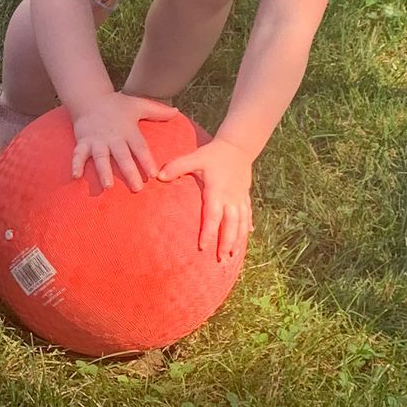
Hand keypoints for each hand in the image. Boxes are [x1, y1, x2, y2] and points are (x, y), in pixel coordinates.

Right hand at [70, 91, 179, 192]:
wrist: (90, 98)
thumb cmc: (116, 104)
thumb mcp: (138, 105)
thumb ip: (157, 111)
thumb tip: (177, 113)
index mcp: (128, 130)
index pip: (139, 147)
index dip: (146, 160)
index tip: (153, 174)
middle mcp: (113, 137)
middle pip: (122, 156)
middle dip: (129, 172)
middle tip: (137, 188)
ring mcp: (97, 141)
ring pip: (101, 158)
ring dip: (104, 171)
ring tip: (108, 185)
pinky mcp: (83, 142)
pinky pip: (79, 154)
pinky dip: (76, 164)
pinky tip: (76, 176)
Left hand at [160, 133, 253, 263]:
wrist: (238, 146)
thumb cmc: (213, 154)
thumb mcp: (195, 157)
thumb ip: (177, 166)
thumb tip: (158, 176)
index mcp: (217, 191)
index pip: (213, 215)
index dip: (209, 232)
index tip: (203, 246)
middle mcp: (230, 197)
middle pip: (231, 224)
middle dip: (227, 242)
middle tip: (222, 259)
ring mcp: (239, 198)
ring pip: (241, 222)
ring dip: (238, 239)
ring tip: (233, 255)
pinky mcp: (245, 196)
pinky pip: (247, 213)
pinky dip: (247, 225)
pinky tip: (248, 236)